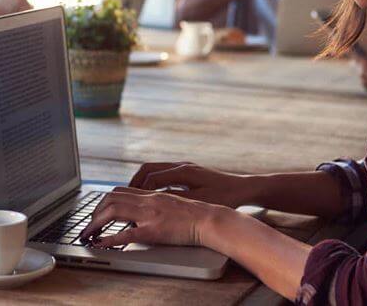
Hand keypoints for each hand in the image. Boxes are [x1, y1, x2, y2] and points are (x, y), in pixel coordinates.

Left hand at [78, 186, 226, 248]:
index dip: (106, 200)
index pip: (121, 190)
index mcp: (153, 194)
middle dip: (96, 211)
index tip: (99, 211)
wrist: (211, 219)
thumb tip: (143, 213)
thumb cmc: (198, 213)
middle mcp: (148, 200)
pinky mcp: (152, 230)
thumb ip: (157, 204)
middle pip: (112, 197)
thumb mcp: (174, 203)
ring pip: (112, 210)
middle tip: (90, 224)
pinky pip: (124, 234)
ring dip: (96, 222)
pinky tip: (101, 243)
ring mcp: (149, 214)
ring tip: (89, 233)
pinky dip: (108, 238)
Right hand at [129, 161, 253, 207]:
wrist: (244, 189)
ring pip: (154, 169)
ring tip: (131, 196)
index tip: (127, 201)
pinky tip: (149, 195)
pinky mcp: (187, 172)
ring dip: (141, 181)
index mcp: (183, 172)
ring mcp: (184, 167)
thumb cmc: (225, 196)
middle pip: (148, 169)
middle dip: (134, 182)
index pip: (152, 177)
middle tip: (122, 196)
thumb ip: (177, 199)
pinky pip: (162, 173)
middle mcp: (182, 166)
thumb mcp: (200, 201)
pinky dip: (152, 182)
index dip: (138, 190)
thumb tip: (154, 200)